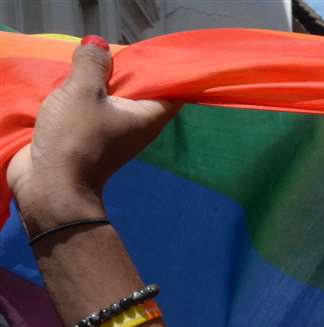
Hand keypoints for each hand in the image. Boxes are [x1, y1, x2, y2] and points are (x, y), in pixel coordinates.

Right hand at [6, 38, 177, 232]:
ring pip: (115, 102)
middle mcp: (138, 128)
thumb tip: (99, 45)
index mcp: (149, 117)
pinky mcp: (92, 140)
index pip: (172, 91)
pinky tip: (74, 87)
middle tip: (112, 53)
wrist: (51, 184)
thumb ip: (92, 64)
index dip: (164, 71)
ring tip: (90, 66)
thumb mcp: (83, 91)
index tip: (150, 54)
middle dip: (129, 72)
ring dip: (103, 85)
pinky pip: (95, 112)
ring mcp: (115, 136)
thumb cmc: (76, 138)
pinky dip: (88, 99)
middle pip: (141, 93)